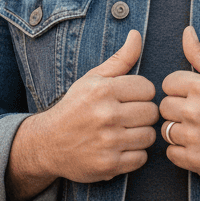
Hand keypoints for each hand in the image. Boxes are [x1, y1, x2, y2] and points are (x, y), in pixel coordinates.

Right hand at [6, 30, 157, 200]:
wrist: (48, 143)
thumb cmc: (75, 107)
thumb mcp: (93, 79)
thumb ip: (120, 59)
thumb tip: (136, 35)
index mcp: (103, 90)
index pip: (148, 88)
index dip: (141, 93)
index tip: (129, 98)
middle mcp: (106, 115)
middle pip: (151, 112)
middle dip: (142, 114)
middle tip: (128, 116)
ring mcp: (108, 142)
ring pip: (149, 136)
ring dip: (140, 135)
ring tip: (125, 131)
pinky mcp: (109, 165)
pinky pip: (141, 158)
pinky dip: (134, 154)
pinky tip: (120, 147)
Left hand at [158, 26, 199, 182]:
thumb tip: (186, 31)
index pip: (168, 84)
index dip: (180, 90)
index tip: (195, 97)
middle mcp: (195, 111)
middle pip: (164, 107)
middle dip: (178, 109)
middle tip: (199, 114)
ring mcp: (195, 137)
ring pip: (166, 130)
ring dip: (179, 131)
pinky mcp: (196, 160)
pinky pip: (171, 153)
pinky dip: (182, 151)